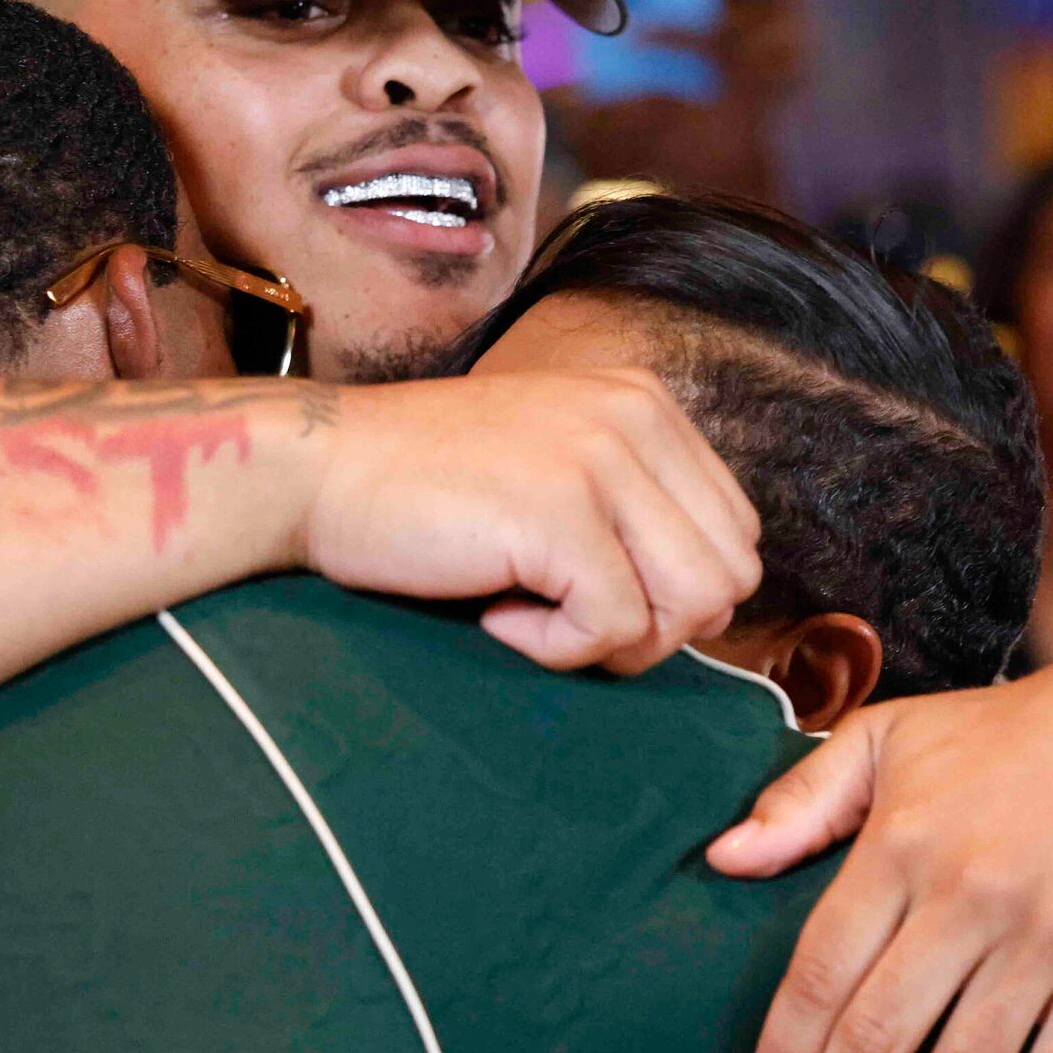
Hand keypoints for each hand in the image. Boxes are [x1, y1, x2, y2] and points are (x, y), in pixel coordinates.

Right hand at [305, 368, 761, 674]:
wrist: (316, 470)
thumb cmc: (423, 490)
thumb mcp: (553, 467)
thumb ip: (633, 510)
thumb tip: (707, 610)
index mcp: (645, 403)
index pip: (736, 534)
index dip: (671, 592)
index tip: (582, 589)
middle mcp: (636, 416)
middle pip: (729, 577)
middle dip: (655, 627)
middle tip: (564, 618)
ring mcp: (600, 459)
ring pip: (692, 608)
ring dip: (614, 642)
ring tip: (534, 616)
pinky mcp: (560, 513)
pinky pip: (613, 629)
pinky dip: (554, 649)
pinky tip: (493, 613)